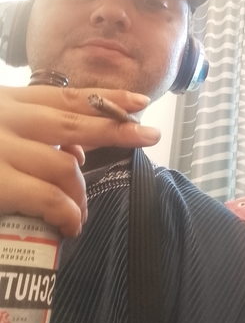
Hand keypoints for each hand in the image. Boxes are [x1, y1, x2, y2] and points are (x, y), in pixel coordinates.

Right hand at [0, 85, 159, 236]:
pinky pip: (47, 197)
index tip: (141, 101)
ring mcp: (1, 150)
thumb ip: (37, 136)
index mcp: (11, 102)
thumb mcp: (1, 133)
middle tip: (152, 136)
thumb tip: (79, 154)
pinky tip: (70, 225)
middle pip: (74, 124)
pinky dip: (66, 212)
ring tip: (81, 214)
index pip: (68, 97)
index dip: (108, 99)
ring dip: (81, 193)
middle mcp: (8, 119)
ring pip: (65, 166)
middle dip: (117, 131)